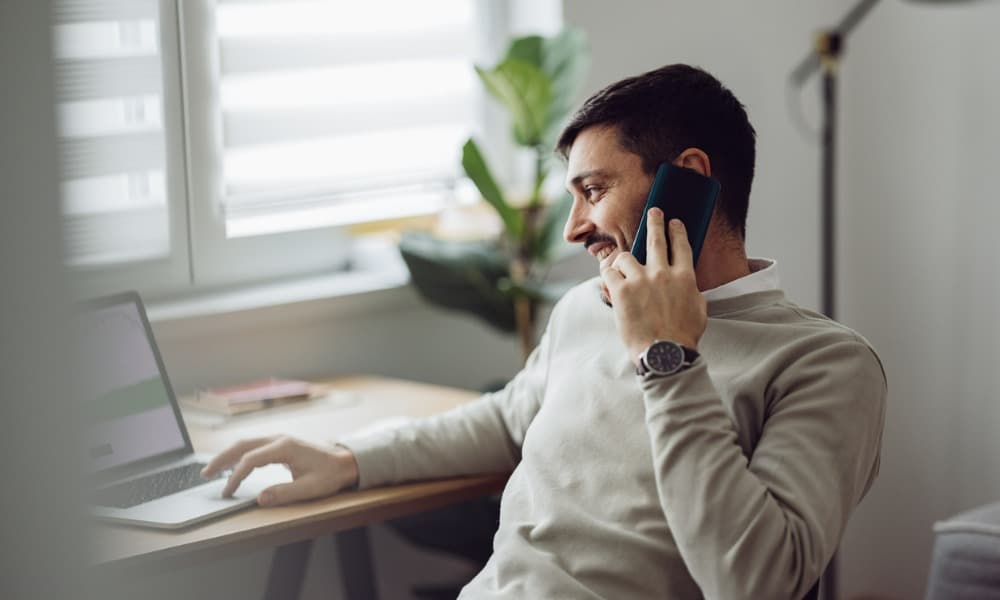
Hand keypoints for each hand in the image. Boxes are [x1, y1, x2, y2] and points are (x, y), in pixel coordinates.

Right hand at [201, 436, 358, 506]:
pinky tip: (231, 465)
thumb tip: (260, 498)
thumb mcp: (310, 488)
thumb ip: (285, 493)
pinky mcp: (280, 444)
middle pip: (242, 445)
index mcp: (285, 447)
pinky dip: (239, 454)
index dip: (236, 476)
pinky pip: (253, 446)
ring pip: (246, 443)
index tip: (227, 491)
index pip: (251, 459)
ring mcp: (279, 439)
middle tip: (204, 474)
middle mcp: (279, 439)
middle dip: (221, 459)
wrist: (345, 461)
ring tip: (211, 470)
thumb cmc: (330, 474)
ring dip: (227, 455)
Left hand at [600, 208, 706, 363]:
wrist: (665, 353)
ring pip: (626, 257)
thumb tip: (685, 281)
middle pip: (656, 239)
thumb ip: (691, 290)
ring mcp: (640, 281)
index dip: (677, 230)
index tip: (674, 222)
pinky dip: (608, 276)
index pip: (681, 245)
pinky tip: (609, 280)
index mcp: (685, 277)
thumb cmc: (683, 335)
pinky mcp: (621, 291)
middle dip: (655, 222)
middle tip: (654, 212)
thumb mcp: (698, 308)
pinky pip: (609, 273)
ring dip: (623, 262)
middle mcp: (662, 273)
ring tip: (623, 268)